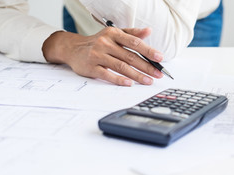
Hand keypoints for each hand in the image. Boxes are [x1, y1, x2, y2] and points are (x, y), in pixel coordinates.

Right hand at [42, 27, 163, 85]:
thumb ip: (131, 34)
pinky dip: (119, 79)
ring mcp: (97, 55)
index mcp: (113, 33)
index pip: (134, 42)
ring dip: (137, 75)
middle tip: (158, 74)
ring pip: (121, 66)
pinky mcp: (91, 67)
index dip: (148, 50)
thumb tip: (148, 31)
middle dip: (146, 66)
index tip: (160, 58)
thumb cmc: (97, 43)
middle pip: (130, 56)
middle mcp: (105, 43)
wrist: (73, 49)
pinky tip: (129, 83)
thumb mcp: (113, 34)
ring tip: (148, 81)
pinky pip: (107, 74)